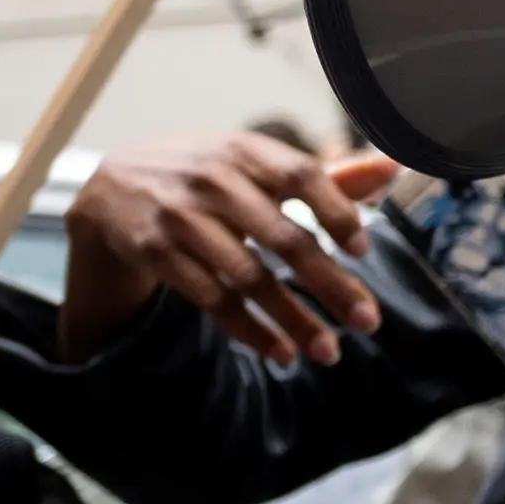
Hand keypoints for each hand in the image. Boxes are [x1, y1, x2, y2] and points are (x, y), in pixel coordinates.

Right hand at [59, 131, 392, 365]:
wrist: (112, 185)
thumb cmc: (206, 172)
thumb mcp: (255, 161)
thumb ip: (324, 173)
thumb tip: (393, 167)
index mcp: (247, 151)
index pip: (300, 174)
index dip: (335, 209)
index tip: (363, 250)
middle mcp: (215, 182)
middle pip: (281, 238)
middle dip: (329, 284)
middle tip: (368, 321)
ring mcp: (181, 219)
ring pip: (247, 278)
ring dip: (292, 320)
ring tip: (328, 352)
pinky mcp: (155, 253)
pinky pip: (210, 299)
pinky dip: (248, 329)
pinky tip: (279, 351)